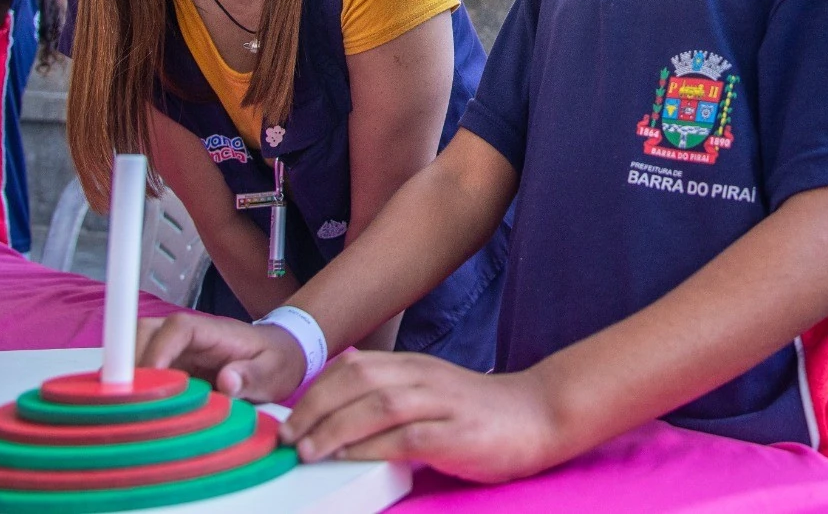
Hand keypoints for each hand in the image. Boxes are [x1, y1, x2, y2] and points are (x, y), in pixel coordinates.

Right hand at [136, 313, 306, 402]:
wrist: (281, 355)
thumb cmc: (277, 360)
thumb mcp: (274, 371)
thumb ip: (253, 376)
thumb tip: (228, 381)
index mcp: (212, 330)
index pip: (176, 330)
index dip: (158, 352)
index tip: (149, 382)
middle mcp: (187, 336)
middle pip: (145, 334)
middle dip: (131, 364)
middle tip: (131, 402)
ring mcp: (176, 350)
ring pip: (137, 350)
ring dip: (129, 377)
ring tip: (131, 409)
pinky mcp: (171, 366)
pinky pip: (144, 371)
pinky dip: (135, 388)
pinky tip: (138, 412)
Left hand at [281, 351, 561, 483]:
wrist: (540, 415)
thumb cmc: (481, 413)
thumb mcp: (432, 393)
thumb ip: (393, 396)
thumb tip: (339, 416)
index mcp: (414, 366)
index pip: (353, 367)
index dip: (314, 390)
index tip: (287, 416)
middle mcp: (424, 377)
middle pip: (357, 380)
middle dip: (314, 408)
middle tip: (287, 437)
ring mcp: (442, 403)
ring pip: (376, 404)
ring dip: (334, 428)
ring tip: (307, 451)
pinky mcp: (457, 433)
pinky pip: (406, 437)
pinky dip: (371, 447)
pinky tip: (349, 460)